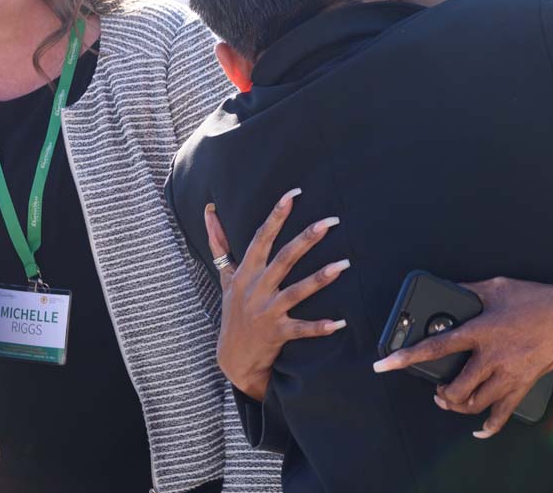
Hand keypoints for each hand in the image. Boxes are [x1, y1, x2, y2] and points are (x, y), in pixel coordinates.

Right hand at [205, 190, 348, 400]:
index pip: (260, 238)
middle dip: (306, 238)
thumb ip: (219, 244)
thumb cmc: (233, 311)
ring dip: (320, 278)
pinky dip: (320, 327)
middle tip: (330, 221)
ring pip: (296, 291)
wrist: (232, 358)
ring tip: (343, 265)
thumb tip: (209, 212)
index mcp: (245, 272)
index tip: (292, 194)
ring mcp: (266, 311)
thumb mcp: (225, 277)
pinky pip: (301, 329)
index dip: (276, 215)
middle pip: (283, 259)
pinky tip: (340, 322)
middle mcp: (256, 289)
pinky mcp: (277, 333)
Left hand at [373, 277, 552, 437]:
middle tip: (435, 386)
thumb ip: (469, 289)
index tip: (383, 365)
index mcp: (481, 330)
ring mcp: (508, 374)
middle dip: (439, 392)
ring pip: (473, 404)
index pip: (436, 347)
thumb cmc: (537, 299)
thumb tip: (448, 288)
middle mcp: (491, 356)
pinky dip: (488, 427)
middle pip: (454, 388)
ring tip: (450, 399)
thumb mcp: (498, 286)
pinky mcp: (522, 385)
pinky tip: (479, 430)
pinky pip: (501, 415)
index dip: (406, 357)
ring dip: (456, 406)